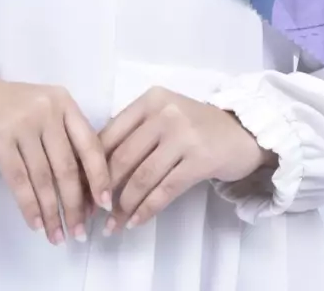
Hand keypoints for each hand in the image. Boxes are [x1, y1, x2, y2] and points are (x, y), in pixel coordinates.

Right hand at [0, 68, 111, 245]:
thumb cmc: (6, 107)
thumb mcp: (41, 111)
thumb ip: (62, 138)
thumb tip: (84, 189)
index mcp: (63, 101)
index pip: (90, 144)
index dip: (99, 177)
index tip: (105, 205)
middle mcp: (47, 109)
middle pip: (67, 166)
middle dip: (75, 205)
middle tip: (80, 232)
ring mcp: (22, 123)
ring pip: (44, 178)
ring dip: (52, 212)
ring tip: (58, 236)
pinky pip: (19, 180)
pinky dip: (29, 206)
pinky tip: (36, 224)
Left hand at [97, 85, 275, 234]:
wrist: (241, 132)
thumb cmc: (195, 126)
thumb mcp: (163, 115)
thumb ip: (134, 131)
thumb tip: (95, 167)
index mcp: (150, 99)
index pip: (111, 133)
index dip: (93, 164)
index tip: (82, 189)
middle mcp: (164, 113)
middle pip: (123, 157)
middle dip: (104, 189)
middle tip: (94, 212)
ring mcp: (183, 135)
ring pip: (142, 177)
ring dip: (124, 205)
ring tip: (113, 224)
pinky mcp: (199, 160)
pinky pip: (165, 190)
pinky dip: (147, 209)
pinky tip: (136, 221)